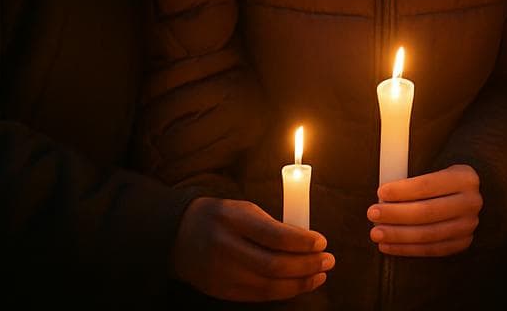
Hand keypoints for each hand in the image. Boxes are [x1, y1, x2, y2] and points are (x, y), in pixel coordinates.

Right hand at [171, 196, 332, 301]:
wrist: (178, 237)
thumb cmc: (221, 218)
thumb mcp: (244, 209)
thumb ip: (272, 225)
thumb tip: (307, 242)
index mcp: (232, 220)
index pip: (274, 235)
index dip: (302, 242)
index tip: (322, 241)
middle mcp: (225, 248)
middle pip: (274, 265)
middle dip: (307, 265)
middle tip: (328, 260)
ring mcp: (222, 273)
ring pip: (268, 286)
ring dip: (300, 283)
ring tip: (319, 275)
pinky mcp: (221, 291)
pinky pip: (258, 296)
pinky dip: (283, 292)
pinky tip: (298, 285)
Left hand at [369, 164, 481, 256]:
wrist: (467, 197)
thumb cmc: (442, 181)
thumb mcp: (437, 169)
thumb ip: (414, 179)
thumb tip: (382, 194)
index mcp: (464, 177)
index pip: (428, 185)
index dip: (402, 190)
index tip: (380, 192)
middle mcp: (471, 202)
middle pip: (427, 211)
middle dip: (395, 214)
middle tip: (372, 214)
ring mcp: (468, 225)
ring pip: (428, 234)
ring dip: (397, 235)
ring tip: (376, 233)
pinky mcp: (462, 243)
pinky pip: (431, 250)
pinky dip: (406, 249)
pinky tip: (388, 246)